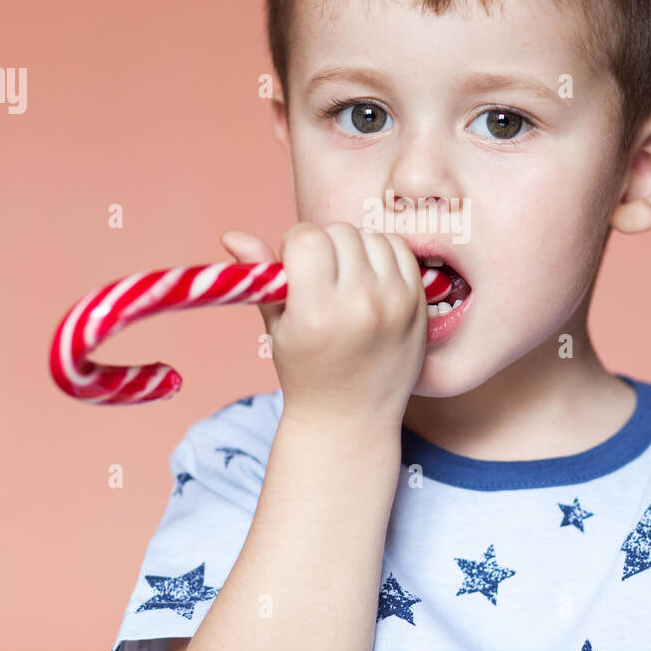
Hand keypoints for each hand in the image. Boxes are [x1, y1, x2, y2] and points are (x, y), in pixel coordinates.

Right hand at [219, 222, 426, 433]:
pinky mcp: (418, 304)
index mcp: (317, 313)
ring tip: (343, 278)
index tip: (293, 264)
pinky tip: (368, 279)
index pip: (307, 237)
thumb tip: (232, 234)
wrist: (352, 418)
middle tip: (318, 274)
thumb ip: (259, 275)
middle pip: (339, 232)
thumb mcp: (276, 327)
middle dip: (322, 243)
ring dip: (353, 247)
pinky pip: (400, 249)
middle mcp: (360, 305)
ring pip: (371, 236)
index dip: (293, 243)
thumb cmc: (306, 372)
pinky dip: (382, 254)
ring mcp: (395, 303)